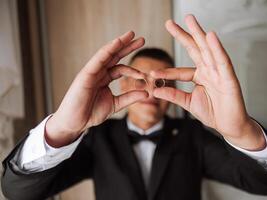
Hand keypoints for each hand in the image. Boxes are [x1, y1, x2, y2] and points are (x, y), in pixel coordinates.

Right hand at [46, 31, 147, 146]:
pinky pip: (98, 59)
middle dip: (128, 47)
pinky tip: (117, 43)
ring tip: (131, 35)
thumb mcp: (115, 104)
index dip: (133, 69)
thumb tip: (147, 93)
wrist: (75, 123)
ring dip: (119, 43)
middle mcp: (99, 72)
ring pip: (107, 54)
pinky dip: (107, 50)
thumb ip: (130, 98)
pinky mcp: (86, 74)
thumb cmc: (91, 113)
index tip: (145, 75)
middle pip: (115, 56)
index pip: (121, 68)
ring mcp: (92, 72)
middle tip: (141, 39)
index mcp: (105, 78)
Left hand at [151, 15, 265, 149]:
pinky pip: (222, 61)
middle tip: (169, 23)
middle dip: (182, 35)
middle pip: (194, 49)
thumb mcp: (188, 103)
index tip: (152, 72)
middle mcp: (209, 70)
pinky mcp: (229, 78)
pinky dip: (217, 48)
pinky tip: (210, 36)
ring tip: (189, 19)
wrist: (229, 126)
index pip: (180, 70)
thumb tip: (155, 91)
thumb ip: (174, 96)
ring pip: (208, 49)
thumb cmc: (213, 113)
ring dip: (199, 34)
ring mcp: (219, 72)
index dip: (167, 71)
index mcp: (200, 76)